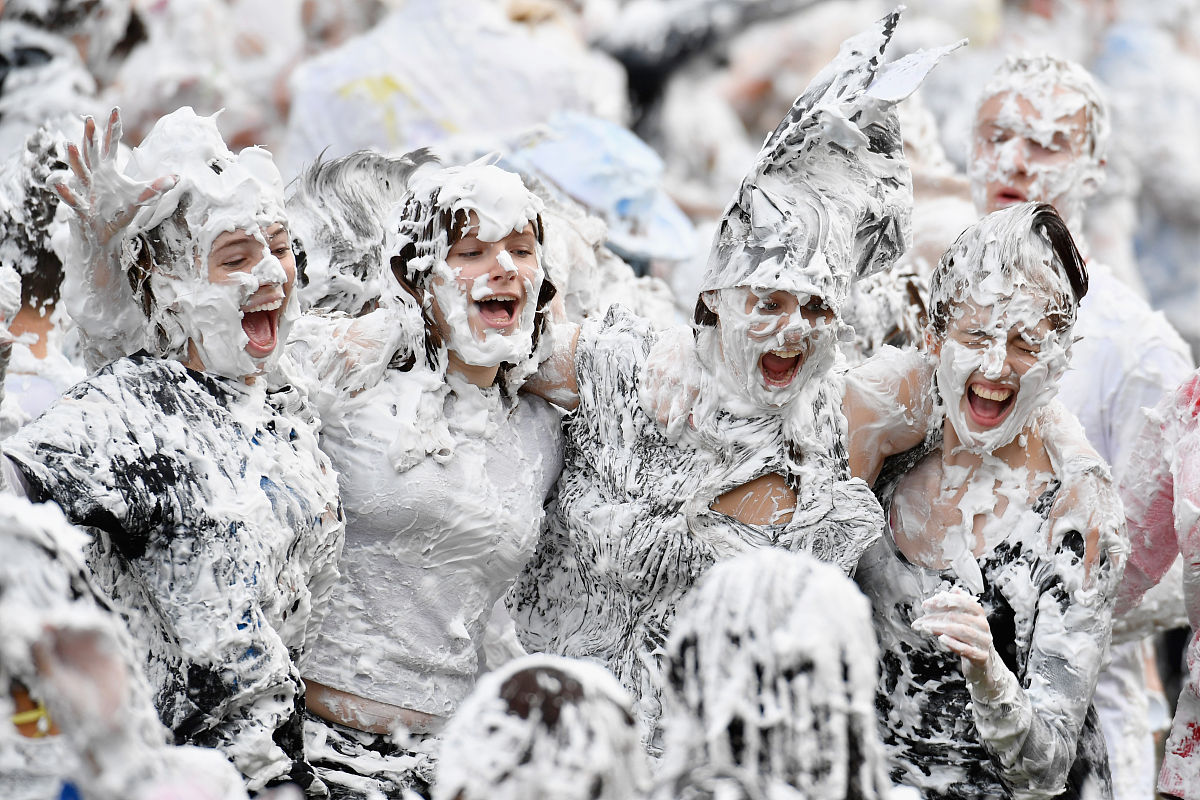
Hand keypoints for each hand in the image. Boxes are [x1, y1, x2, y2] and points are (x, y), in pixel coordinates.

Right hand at [48, 108, 175, 255]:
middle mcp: (94, 177)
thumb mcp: (140, 198)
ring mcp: (85, 191)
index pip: (109, 145)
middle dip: (90, 136)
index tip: (116, 110)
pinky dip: (66, 192)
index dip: (112, 129)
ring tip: (69, 144)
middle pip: (90, 152)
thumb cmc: (119, 212)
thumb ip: (155, 187)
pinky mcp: (81, 208)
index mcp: (107, 170)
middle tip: (89, 118)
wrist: (104, 235)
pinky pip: (72, 199)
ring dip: (74, 159)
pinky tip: (58, 181)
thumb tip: (176, 177)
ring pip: (78, 172)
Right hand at [639, 324, 700, 438]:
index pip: (676, 420)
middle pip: (660, 416)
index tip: (674, 437)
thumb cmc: (703, 364)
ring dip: (654, 415)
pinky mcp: (648, 369)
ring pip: (649, 406)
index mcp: (689, 389)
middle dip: (663, 426)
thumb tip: (691, 426)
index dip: (673, 433)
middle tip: (667, 429)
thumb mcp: (709, 387)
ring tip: (661, 415)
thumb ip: (700, 408)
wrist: (691, 337)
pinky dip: (647, 401)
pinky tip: (653, 402)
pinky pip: (643, 392)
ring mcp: (657, 376)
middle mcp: (671, 384)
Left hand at [912, 588, 993, 679]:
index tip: (926, 604)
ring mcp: (983, 641)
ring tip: (925, 628)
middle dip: (935, 617)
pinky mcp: (981, 656)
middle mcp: (983, 626)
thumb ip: (959, 606)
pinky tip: (941, 639)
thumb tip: (954, 589)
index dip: (944, 601)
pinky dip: (952, 643)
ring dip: (940, 628)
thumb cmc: (970, 640)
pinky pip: (966, 648)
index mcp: (979, 614)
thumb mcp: (965, 621)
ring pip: (960, 631)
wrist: (983, 664)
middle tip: (919, 621)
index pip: (963, 602)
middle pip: (957, 617)